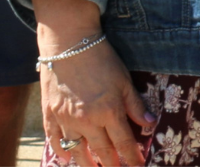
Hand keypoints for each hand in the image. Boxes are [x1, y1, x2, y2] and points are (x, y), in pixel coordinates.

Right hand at [41, 38, 151, 166]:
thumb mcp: (124, 80)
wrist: (69, 44)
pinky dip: (61, 152)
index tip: (137, 166)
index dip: (131, 157)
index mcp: (109, 111)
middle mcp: (87, 120)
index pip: (123, 142)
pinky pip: (54, 141)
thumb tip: (150, 124)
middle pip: (101, 151)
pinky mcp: (50, 115)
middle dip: (111, 165)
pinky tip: (67, 159)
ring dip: (86, 164)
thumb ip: (135, 104)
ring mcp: (66, 120)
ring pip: (77, 151)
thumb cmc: (101, 59)